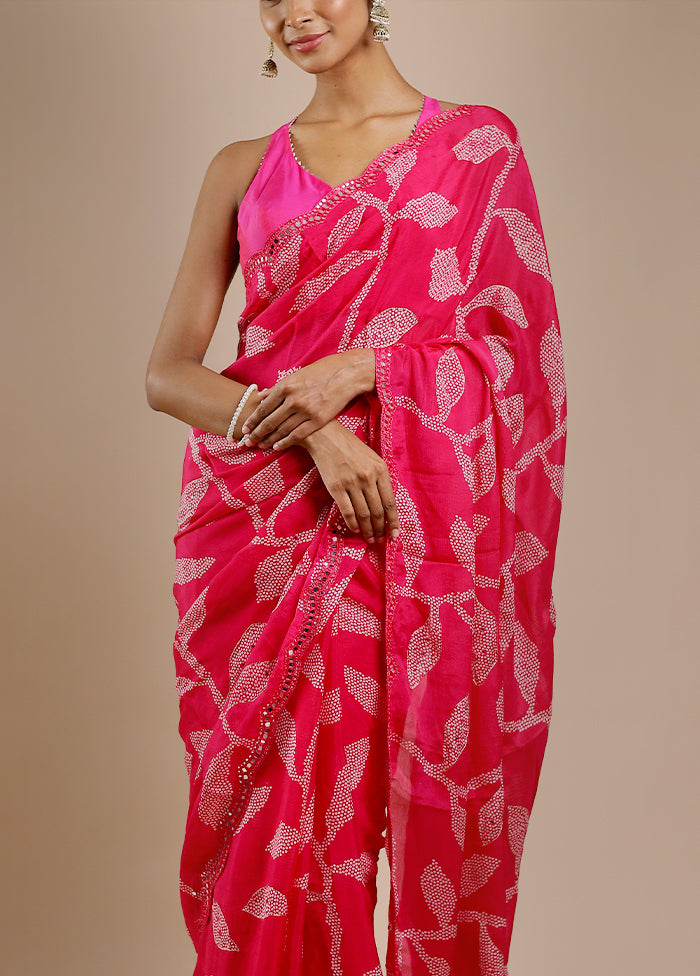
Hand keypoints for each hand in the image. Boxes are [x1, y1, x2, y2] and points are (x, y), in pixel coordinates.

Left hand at [240, 349, 375, 450]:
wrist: (346, 374)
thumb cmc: (321, 371)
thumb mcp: (297, 375)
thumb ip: (278, 387)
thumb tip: (261, 394)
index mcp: (286, 386)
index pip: (264, 407)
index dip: (252, 420)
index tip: (244, 429)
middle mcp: (293, 399)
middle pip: (269, 421)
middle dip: (256, 433)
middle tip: (246, 442)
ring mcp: (306, 411)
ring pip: (282, 430)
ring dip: (268, 439)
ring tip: (259, 445)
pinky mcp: (318, 420)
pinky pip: (297, 435)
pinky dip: (285, 442)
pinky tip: (277, 447)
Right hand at [304, 420, 399, 542]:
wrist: (326, 436)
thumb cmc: (351, 447)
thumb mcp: (372, 458)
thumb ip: (380, 478)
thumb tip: (385, 504)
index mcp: (381, 470)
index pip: (390, 502)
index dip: (393, 522)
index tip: (396, 535)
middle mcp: (368, 477)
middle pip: (378, 511)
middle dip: (380, 529)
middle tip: (380, 540)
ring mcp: (351, 483)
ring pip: (364, 514)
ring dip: (367, 530)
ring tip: (369, 538)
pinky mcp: (336, 487)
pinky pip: (347, 511)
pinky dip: (352, 523)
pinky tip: (355, 529)